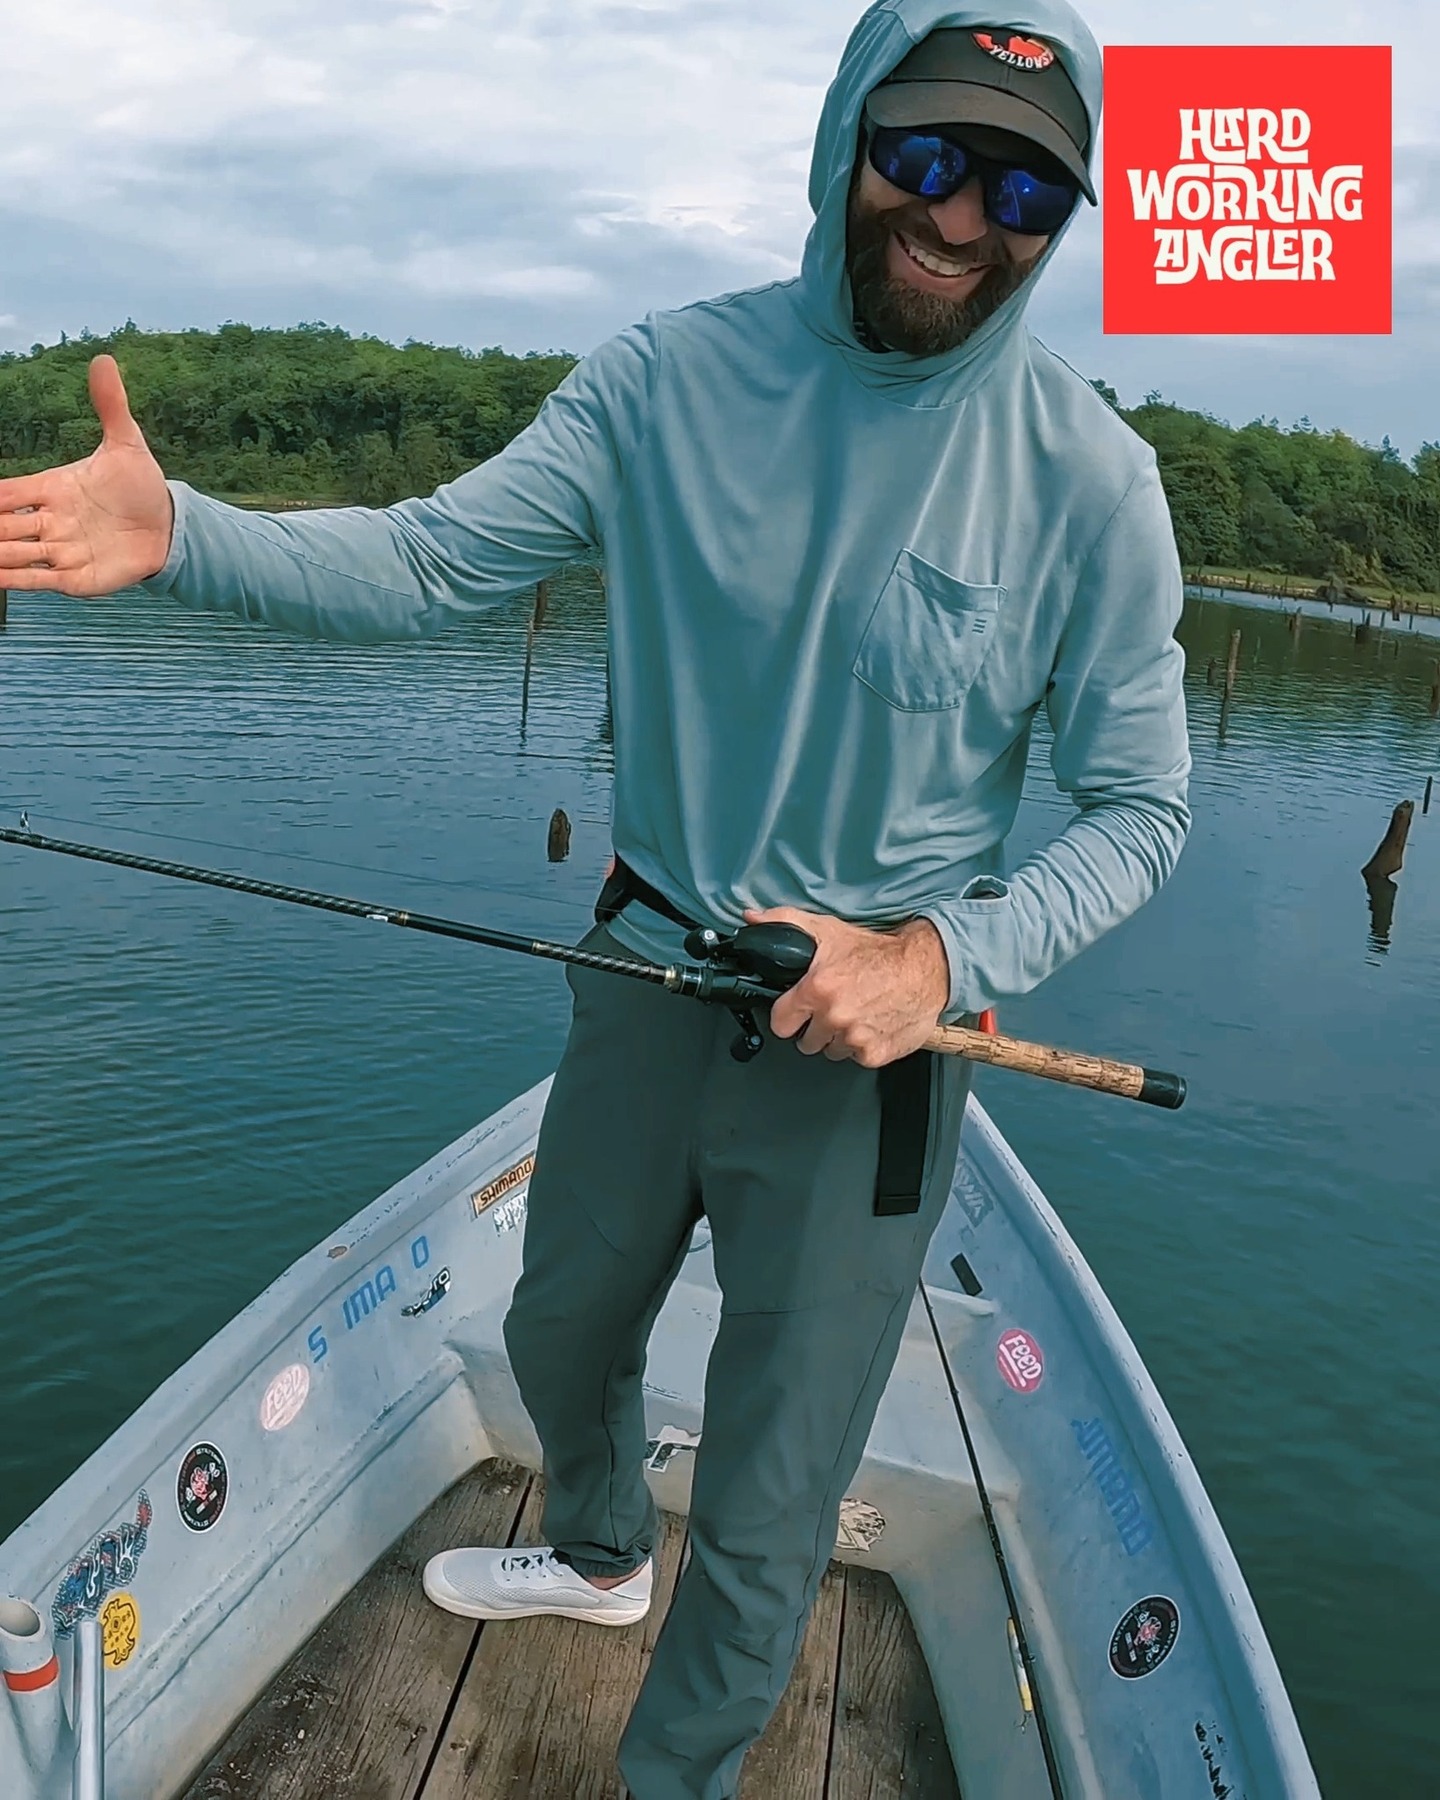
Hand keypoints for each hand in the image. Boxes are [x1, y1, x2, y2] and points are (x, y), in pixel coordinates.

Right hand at [0, 355, 173, 594]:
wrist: (169, 527)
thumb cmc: (141, 486)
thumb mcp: (127, 443)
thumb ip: (110, 405)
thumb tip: (103, 360)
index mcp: (53, 488)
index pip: (9, 492)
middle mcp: (51, 521)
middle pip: (5, 525)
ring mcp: (62, 550)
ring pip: (16, 553)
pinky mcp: (77, 578)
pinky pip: (39, 581)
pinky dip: (16, 581)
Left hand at [742, 905, 950, 1066]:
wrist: (925, 968)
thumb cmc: (879, 952)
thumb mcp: (828, 930)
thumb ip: (784, 923)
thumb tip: (752, 918)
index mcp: (817, 990)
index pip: (780, 1024)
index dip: (787, 1017)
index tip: (796, 1011)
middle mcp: (835, 1017)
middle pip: (805, 1042)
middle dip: (815, 1027)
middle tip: (831, 1009)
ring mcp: (856, 1038)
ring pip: (832, 1051)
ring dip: (838, 1038)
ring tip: (854, 1015)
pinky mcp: (876, 1053)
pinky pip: (857, 1058)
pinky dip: (862, 1046)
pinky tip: (870, 1024)